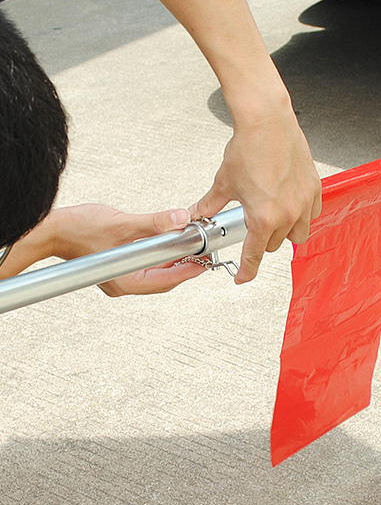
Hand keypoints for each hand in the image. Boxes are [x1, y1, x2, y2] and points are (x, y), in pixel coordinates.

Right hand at [52, 204, 206, 296]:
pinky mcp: (117, 269)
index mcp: (125, 281)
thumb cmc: (78, 229)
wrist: (51, 230)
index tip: (205, 261)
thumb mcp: (123, 223)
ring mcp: (119, 279)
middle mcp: (123, 284)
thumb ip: (154, 223)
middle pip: (164, 280)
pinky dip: (158, 258)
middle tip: (202, 251)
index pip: (166, 280)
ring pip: (155, 274)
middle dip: (184, 266)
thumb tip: (180, 219)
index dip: (188, 270)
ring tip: (189, 246)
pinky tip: (167, 244)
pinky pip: (145, 268)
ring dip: (172, 261)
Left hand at [191, 95, 321, 283]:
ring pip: (298, 234)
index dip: (247, 270)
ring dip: (285, 231)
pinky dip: (302, 214)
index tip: (242, 277)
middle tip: (252, 224)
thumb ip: (211, 204)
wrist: (268, 121)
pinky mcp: (315, 189)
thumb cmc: (248, 147)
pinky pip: (312, 214)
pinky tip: (290, 203)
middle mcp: (288, 214)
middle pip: (274, 244)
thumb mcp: (224, 181)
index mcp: (263, 217)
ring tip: (273, 215)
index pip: (254, 255)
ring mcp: (304, 202)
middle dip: (261, 239)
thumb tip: (197, 215)